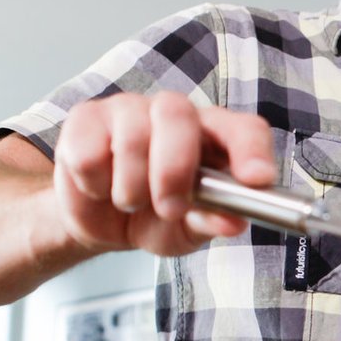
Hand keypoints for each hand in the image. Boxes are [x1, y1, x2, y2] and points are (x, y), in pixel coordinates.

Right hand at [53, 92, 276, 257]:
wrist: (104, 224)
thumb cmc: (156, 218)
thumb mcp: (189, 230)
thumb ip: (211, 221)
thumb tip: (233, 222)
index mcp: (213, 136)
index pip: (243, 128)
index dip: (251, 150)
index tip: (255, 180)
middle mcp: (174, 113)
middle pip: (177, 114)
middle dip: (173, 169)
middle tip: (170, 209)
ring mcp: (128, 110)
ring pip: (130, 134)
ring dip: (131, 186)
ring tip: (131, 203)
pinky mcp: (86, 119)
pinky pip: (88, 149)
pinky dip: (95, 182)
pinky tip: (101, 188)